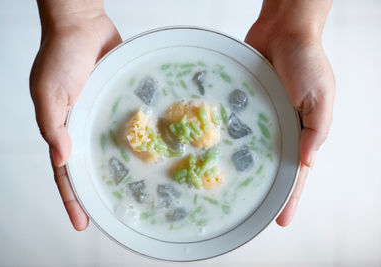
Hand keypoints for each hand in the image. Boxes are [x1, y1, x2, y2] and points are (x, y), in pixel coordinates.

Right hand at [30, 5, 120, 229]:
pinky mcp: (118, 104)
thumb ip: (53, 125)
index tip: (82, 222)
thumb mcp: (48, 93)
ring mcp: (101, 117)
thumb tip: (61, 159)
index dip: (72, 198)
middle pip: (89, 168)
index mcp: (62, 130)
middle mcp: (82, 128)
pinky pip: (127, 127)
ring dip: (118, 172)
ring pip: (109, 151)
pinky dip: (134, 143)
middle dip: (97, 193)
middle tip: (112, 215)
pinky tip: (149, 156)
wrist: (82, 27)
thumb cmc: (60, 57)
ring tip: (135, 194)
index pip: (65, 173)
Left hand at [245, 0, 334, 225]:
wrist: (283, 31)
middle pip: (271, 168)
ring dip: (241, 170)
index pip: (297, 172)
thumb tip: (307, 163)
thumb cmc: (307, 61)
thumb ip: (316, 130)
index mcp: (302, 132)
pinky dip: (226, 141)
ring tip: (227, 192)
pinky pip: (233, 127)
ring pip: (249, 151)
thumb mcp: (321, 97)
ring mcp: (259, 119)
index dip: (291, 196)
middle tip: (249, 214)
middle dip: (264, 191)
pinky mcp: (242, 106)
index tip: (281, 219)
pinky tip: (214, 156)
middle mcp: (279, 130)